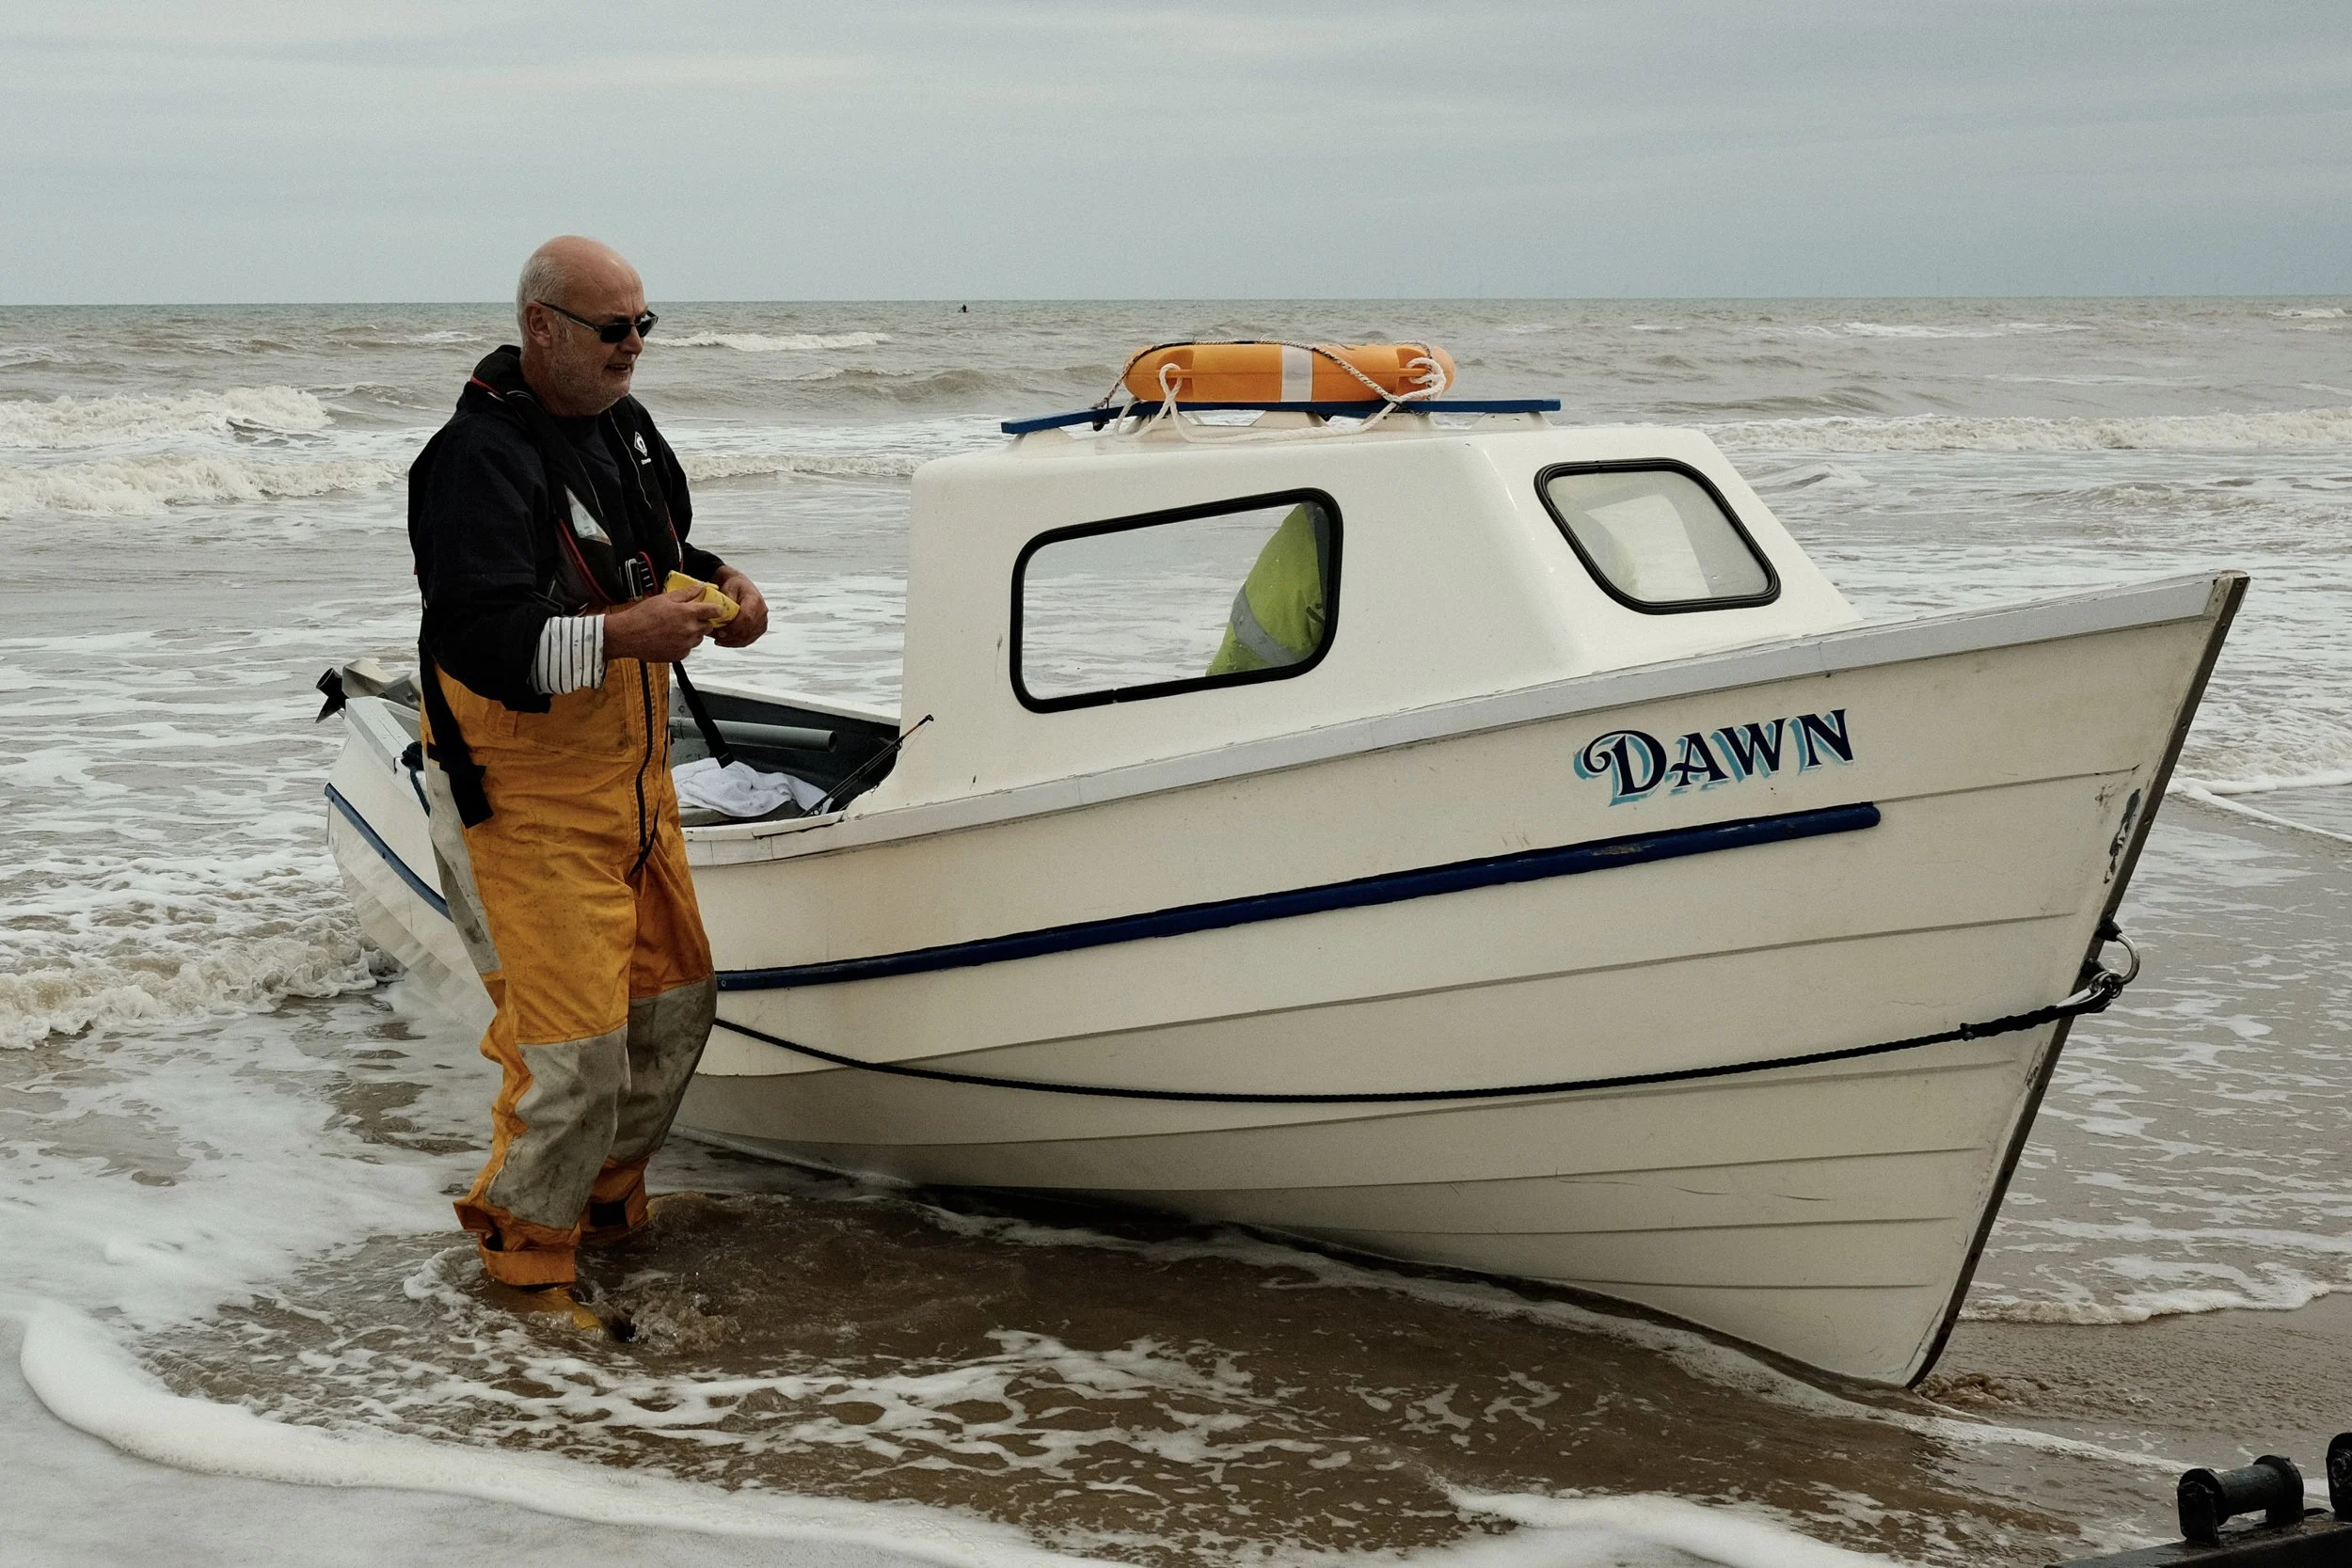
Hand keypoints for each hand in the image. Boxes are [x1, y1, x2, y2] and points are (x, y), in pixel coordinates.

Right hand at [601, 585, 722, 663]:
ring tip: (676, 629)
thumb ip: (686, 593)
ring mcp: (685, 644)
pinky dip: (683, 644)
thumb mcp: (665, 598)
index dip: (715, 609)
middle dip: (702, 621)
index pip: (714, 611)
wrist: (628, 635)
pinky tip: (670, 638)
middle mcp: (690, 630)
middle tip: (688, 618)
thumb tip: (700, 587)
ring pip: (698, 639)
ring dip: (693, 633)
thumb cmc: (643, 615)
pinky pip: (688, 649)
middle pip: (708, 626)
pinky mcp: (679, 655)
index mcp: (688, 613)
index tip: (713, 609)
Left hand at [711, 567, 768, 646]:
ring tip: (718, 640)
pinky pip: (749, 639)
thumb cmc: (735, 586)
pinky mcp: (760, 628)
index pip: (747, 618)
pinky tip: (725, 642)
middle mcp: (762, 611)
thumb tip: (722, 612)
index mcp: (755, 600)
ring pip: (748, 637)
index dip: (734, 627)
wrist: (742, 586)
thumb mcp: (729, 587)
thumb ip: (726, 599)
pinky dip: (736, 643)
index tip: (721, 632)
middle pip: (747, 630)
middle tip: (716, 637)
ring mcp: (762, 621)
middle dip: (730, 636)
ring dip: (732, 641)